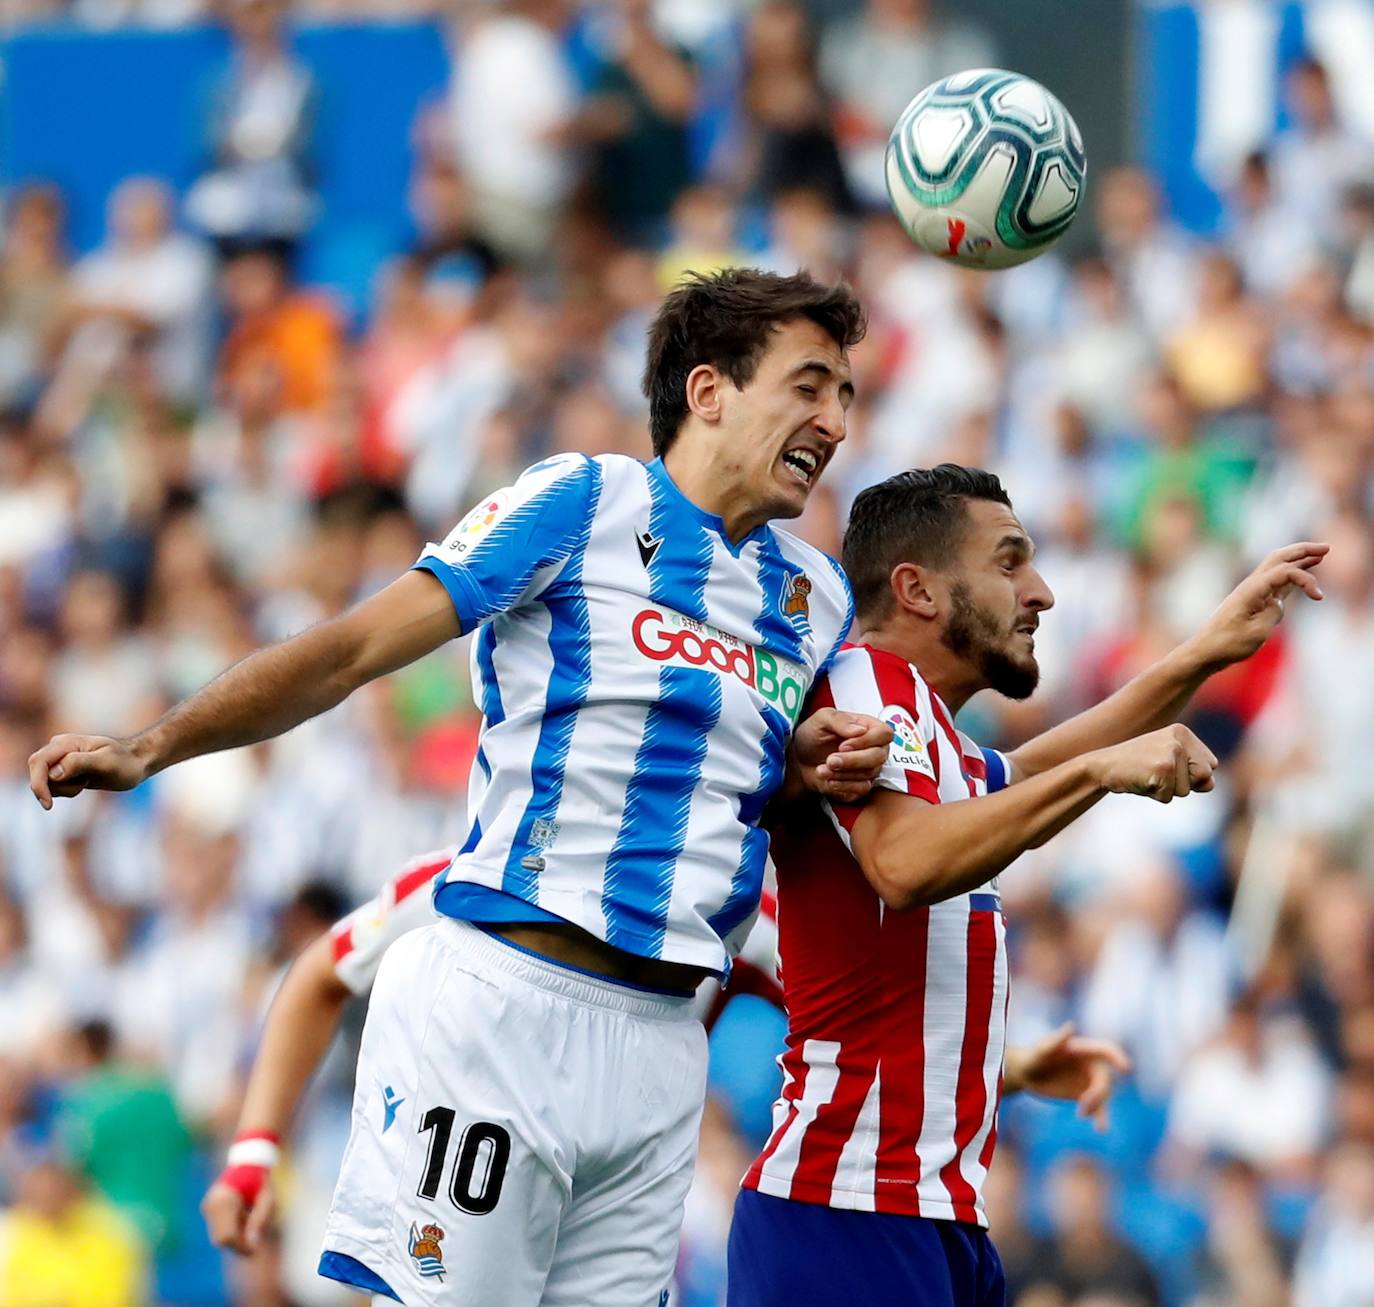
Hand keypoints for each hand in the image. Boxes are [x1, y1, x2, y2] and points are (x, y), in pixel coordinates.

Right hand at [28, 734, 149, 808]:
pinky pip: (53, 787)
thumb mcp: (106, 763)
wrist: (135, 763)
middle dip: (55, 788)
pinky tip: (85, 783)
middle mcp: (58, 749)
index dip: (38, 784)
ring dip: (65, 789)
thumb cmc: (125, 762)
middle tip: (83, 785)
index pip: (38, 762)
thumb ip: (79, 764)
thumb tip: (54, 773)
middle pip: (38, 774)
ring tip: (88, 780)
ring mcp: (59, 759)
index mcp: (65, 742)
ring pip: (46, 783)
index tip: (48, 804)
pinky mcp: (62, 771)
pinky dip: (68, 790)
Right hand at [201, 1173, 275, 1254]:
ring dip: (235, 1237)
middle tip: (255, 1243)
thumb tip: (253, 1245)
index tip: (255, 1249)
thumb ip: (260, 1220)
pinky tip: (243, 1216)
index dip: (240, 1246)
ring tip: (250, 1222)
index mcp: (224, 1201)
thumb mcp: (267, 1199)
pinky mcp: (208, 1209)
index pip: (227, 1236)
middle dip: (237, 1245)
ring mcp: (207, 1206)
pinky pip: (218, 1229)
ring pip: (218, 1237)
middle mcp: (211, 1204)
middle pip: (220, 1240)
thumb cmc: (261, 1180)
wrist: (249, 1163)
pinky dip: (231, 1230)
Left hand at [790, 709, 892, 802]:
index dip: (867, 740)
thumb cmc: (811, 736)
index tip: (843, 744)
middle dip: (852, 760)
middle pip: (878, 756)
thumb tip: (860, 729)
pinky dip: (843, 786)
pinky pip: (861, 789)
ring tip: (821, 769)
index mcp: (868, 728)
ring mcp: (868, 769)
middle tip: (830, 760)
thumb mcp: (821, 720)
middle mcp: (873, 748)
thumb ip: (840, 720)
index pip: (884, 734)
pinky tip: (828, 780)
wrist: (798, 760)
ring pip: (869, 774)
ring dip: (842, 773)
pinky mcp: (860, 786)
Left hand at [1006, 1023, 1131, 1129]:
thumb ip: (1056, 1040)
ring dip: (1097, 1106)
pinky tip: (1101, 1128)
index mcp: (1083, 1049)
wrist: (1026, 1074)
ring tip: (1082, 1114)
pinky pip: (1099, 1107)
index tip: (1126, 1068)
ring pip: (1103, 1095)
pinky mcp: (1085, 1096)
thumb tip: (1071, 1027)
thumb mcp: (1042, 1050)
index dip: (1117, 1057)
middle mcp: (1090, 1064)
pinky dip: (1101, 1117)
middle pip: (1104, 1079)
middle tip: (1084, 1104)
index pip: (1106, 1050)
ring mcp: (1089, 1080)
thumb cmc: (1033, 1056)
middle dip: (1098, 1093)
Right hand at [1087, 724, 1216, 802]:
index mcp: (1182, 732)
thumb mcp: (1168, 764)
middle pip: (1204, 777)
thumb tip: (1210, 783)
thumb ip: (1194, 773)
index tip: (1164, 766)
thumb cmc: (1135, 767)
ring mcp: (1172, 752)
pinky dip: (1154, 796)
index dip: (1189, 775)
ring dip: (1166, 791)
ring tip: (1146, 776)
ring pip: (1186, 790)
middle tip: (1155, 773)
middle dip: (1182, 784)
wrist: (1100, 766)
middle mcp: (1179, 739)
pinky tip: (1139, 781)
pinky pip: (1169, 797)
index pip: (1210, 765)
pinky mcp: (1163, 768)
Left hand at [1190, 541, 1327, 667]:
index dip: (1306, 580)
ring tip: (1319, 555)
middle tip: (1327, 548)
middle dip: (1302, 551)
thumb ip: (1273, 612)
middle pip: (1279, 558)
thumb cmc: (1228, 644)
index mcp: (1251, 589)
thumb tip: (1279, 602)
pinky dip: (1290, 577)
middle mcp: (1251, 586)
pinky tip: (1300, 575)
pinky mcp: (1253, 602)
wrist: (1206, 652)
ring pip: (1277, 568)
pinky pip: (1275, 583)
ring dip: (1298, 560)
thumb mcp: (1257, 631)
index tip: (1320, 598)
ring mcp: (1252, 593)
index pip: (1285, 572)